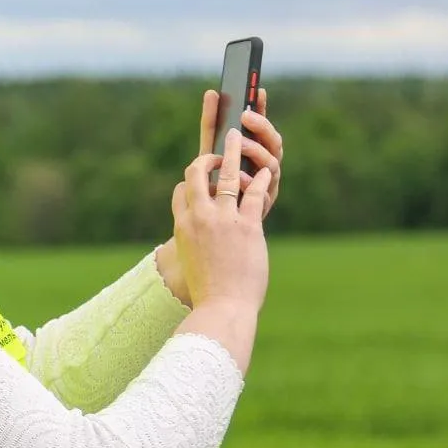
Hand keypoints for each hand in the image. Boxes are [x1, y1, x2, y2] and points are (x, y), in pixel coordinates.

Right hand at [172, 137, 272, 320]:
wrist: (222, 308)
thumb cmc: (208, 294)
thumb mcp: (192, 263)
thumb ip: (194, 245)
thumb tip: (200, 244)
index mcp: (183, 227)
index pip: (180, 192)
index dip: (189, 183)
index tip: (200, 181)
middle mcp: (200, 218)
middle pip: (197, 175)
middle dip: (206, 159)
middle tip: (218, 152)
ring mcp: (224, 220)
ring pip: (227, 176)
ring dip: (234, 153)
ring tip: (238, 139)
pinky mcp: (247, 227)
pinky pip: (254, 194)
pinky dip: (261, 180)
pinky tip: (266, 172)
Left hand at [197, 87, 283, 219]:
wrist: (208, 227)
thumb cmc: (211, 182)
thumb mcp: (210, 150)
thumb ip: (213, 125)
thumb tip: (212, 93)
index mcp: (257, 149)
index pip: (264, 126)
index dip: (263, 107)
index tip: (257, 90)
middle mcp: (266, 165)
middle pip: (274, 142)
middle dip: (261, 127)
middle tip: (246, 116)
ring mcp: (267, 184)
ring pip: (271, 163)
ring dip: (256, 151)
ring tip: (240, 145)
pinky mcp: (262, 204)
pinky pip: (263, 190)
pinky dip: (252, 182)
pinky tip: (241, 177)